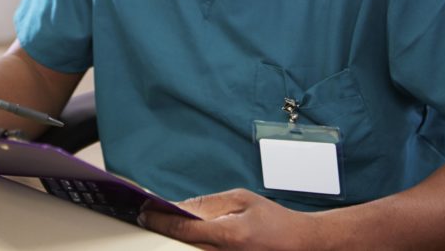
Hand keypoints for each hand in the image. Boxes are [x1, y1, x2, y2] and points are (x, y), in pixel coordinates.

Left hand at [139, 189, 320, 250]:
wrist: (300, 244)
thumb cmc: (274, 220)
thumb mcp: (242, 200)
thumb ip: (209, 204)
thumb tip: (179, 207)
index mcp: (229, 235)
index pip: (184, 228)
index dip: (160, 219)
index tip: (144, 212)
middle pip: (182, 244)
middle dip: (164, 229)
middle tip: (148, 216)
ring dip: (176, 238)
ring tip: (163, 223)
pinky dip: (190, 245)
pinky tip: (185, 235)